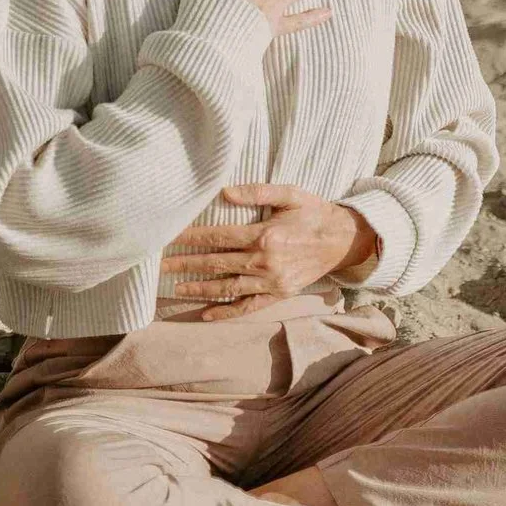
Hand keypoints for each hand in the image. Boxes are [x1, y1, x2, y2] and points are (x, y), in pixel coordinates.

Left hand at [165, 183, 378, 318]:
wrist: (344, 240)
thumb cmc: (314, 212)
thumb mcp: (290, 194)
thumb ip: (257, 192)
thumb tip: (224, 192)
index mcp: (265, 235)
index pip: (218, 237)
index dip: (191, 238)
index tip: (169, 238)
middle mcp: (265, 262)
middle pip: (216, 264)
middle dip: (186, 264)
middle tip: (161, 266)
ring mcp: (272, 282)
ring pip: (227, 288)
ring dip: (199, 289)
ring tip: (175, 288)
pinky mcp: (279, 294)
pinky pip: (248, 306)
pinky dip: (226, 312)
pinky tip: (206, 314)